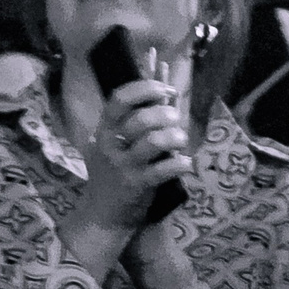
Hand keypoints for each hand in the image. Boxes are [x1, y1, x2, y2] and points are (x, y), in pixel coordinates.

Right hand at [80, 79, 192, 230]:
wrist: (102, 216)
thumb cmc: (114, 173)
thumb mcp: (115, 142)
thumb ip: (136, 112)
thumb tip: (159, 73)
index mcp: (105, 130)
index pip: (119, 99)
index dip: (145, 88)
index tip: (167, 89)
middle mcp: (110, 145)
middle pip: (139, 119)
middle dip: (164, 114)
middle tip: (176, 118)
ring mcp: (123, 166)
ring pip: (152, 143)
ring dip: (174, 137)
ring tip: (181, 140)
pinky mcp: (137, 186)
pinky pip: (162, 170)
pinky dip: (180, 164)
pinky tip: (186, 163)